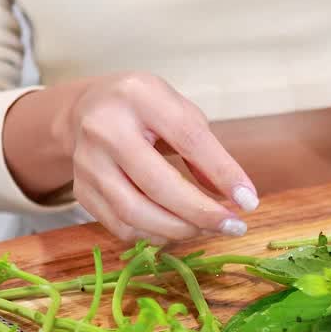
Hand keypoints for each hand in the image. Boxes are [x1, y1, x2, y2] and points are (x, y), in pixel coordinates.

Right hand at [62, 73, 258, 243]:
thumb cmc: (145, 110)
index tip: (249, 201)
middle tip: (233, 226)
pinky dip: (155, 235)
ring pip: (135, 212)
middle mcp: (105, 128)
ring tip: (207, 229)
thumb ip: (207, 150)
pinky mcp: (81, 189)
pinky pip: (121, 225)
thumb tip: (235, 197)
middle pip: (158, 184)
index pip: (188, 139)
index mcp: (138, 96)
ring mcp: (87, 162)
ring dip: (179, 229)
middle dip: (202, 213)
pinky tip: (177, 230)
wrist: (86, 109)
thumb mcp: (179, 111)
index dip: (222, 173)